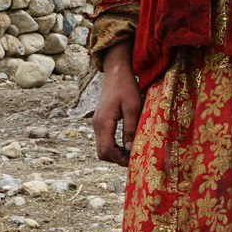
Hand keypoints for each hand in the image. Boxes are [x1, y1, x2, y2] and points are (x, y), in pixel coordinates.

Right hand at [93, 40, 142, 165]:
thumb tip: (130, 150)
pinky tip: (126, 143)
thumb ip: (130, 129)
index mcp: (104, 123)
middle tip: (133, 158)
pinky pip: (103, 139)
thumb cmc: (126, 87)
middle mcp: (96, 125)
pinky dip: (113, 145)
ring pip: (102, 147)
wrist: (116, 71)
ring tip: (131, 151)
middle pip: (102, 153)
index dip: (120, 159)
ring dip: (115, 152)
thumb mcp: (133, 107)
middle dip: (116, 159)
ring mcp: (97, 123)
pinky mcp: (100, 120)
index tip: (134, 160)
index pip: (107, 150)